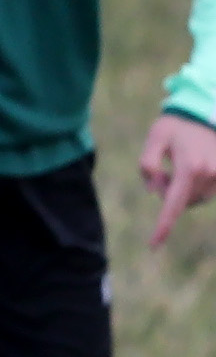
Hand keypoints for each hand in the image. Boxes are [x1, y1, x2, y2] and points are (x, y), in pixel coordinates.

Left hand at [145, 109, 215, 249]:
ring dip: (184, 190)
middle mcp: (209, 175)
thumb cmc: (177, 124)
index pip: (173, 205)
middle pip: (183, 202)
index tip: (153, 245)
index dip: (163, 226)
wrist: (206, 110)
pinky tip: (191, 167)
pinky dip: (196, 186)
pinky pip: (208, 192)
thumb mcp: (154, 140)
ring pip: (197, 198)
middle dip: (169, 193)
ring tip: (177, 166)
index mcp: (189, 168)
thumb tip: (156, 191)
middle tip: (162, 172)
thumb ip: (148, 166)